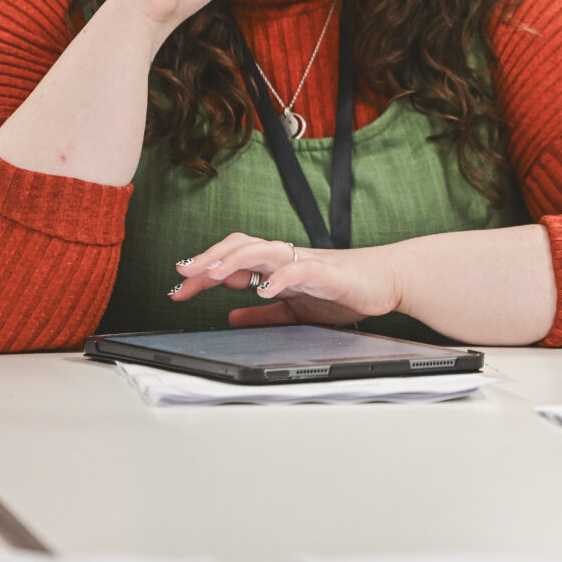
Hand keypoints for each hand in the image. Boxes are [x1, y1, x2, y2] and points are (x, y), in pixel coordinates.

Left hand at [170, 233, 403, 327]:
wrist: (384, 281)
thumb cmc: (341, 290)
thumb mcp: (294, 308)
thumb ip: (263, 313)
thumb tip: (230, 316)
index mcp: (275, 267)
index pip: (232, 261)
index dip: (203, 272)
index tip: (177, 289)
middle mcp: (285, 258)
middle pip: (241, 246)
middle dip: (209, 258)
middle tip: (182, 272)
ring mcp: (305, 262)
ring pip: (264, 250)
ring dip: (235, 260)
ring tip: (212, 274)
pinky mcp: (327, 273)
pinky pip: (300, 271)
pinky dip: (280, 279)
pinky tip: (264, 290)